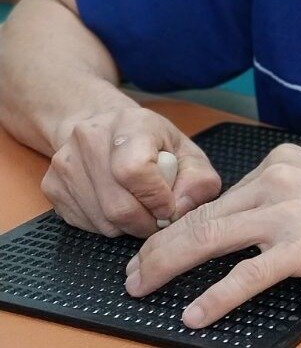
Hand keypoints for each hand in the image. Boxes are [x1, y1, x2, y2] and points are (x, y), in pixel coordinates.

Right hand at [41, 105, 221, 237]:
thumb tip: (181, 210)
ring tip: (140, 209)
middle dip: (146, 222)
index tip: (169, 206)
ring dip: (127, 227)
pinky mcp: (52, 185)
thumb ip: (198, 180)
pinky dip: (107, 226)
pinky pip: (84, 225)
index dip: (156, 198)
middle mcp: (91, 138)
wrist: (102, 125)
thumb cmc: (151, 141)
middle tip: (158, 218)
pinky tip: (116, 206)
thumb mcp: (187, 151)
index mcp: (130, 123)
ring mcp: (66, 162)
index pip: (135, 170)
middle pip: (118, 205)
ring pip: (102, 221)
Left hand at [124, 142, 300, 328]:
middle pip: (203, 216)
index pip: (215, 198)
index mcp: (280, 163)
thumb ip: (275, 198)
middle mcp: (280, 179)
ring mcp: (292, 212)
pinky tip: (197, 313)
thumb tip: (231, 225)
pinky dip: (216, 297)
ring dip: (170, 267)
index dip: (176, 226)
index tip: (153, 247)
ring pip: (213, 238)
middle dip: (159, 248)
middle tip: (133, 274)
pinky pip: (248, 275)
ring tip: (144, 288)